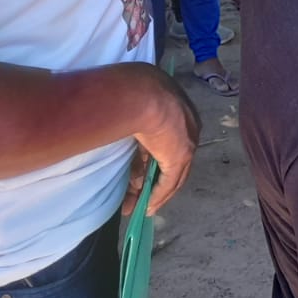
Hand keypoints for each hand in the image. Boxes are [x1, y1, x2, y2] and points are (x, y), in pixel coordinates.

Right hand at [123, 66, 199, 215]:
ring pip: (171, 173)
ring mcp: (186, 141)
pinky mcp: (180, 157)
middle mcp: (188, 125)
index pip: (166, 138)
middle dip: (152, 177)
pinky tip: (147, 207)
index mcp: (178, 107)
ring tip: (136, 206)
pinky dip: (158, 196)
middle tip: (136, 193)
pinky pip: (169, 182)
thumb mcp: (133, 102)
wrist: (140, 93)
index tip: (140, 170)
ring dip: (153, 191)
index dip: (151, 156)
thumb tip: (109, 119)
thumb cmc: (131, 90)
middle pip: (170, 158)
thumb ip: (130, 114)